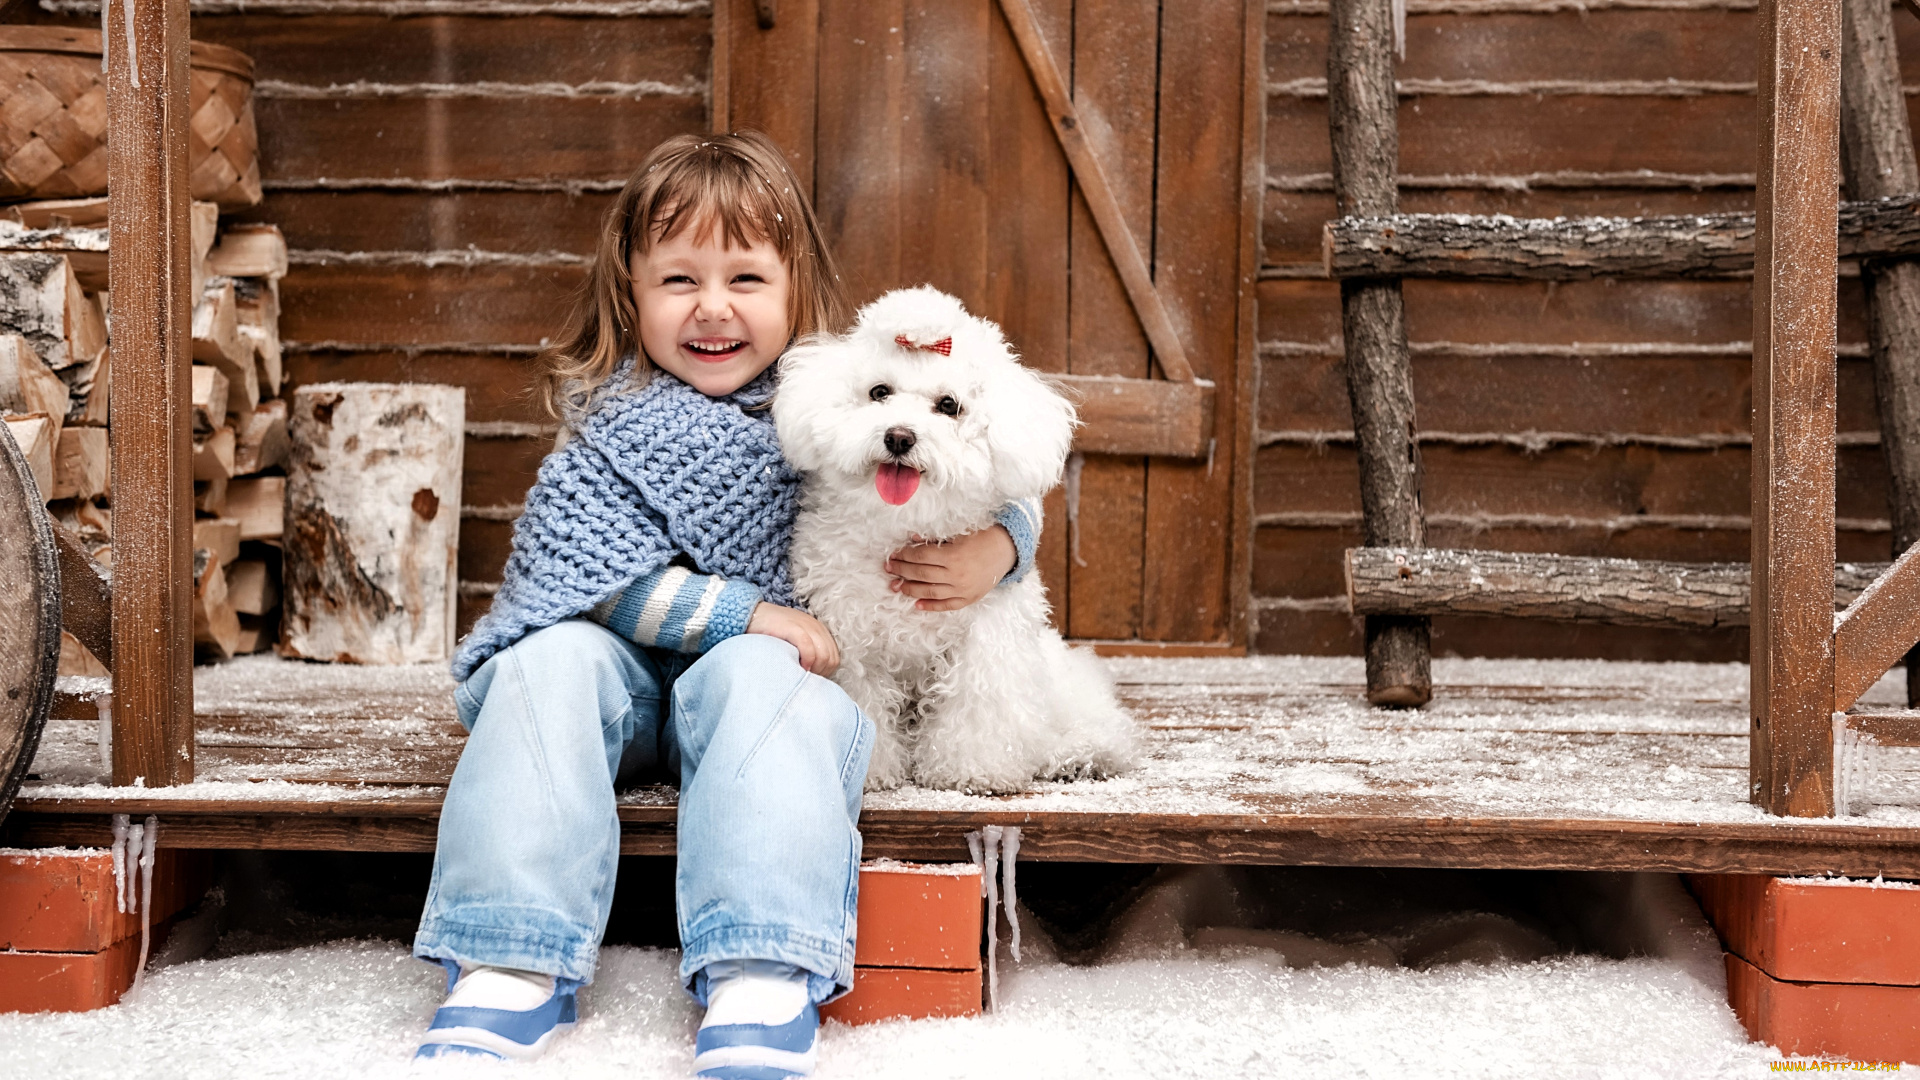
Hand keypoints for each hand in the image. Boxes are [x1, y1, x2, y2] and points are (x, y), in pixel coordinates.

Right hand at [747, 603, 840, 675]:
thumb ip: (807, 652)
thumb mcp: (794, 641)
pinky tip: (796, 667)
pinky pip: (808, 648)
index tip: (809, 680)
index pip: (834, 658)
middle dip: (820, 674)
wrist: (751, 615)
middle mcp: (816, 627)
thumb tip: (813, 675)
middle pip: (831, 658)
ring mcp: (806, 626)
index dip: (824, 673)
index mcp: (819, 631)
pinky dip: (806, 661)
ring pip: (823, 655)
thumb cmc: (770, 634)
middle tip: (804, 680)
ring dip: (814, 670)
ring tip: (799, 675)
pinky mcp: (793, 628)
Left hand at [886, 525, 1016, 611]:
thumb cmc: (981, 537)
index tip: (893, 554)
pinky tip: (917, 604)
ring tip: (896, 586)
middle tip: (889, 569)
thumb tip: (911, 540)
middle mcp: (956, 575)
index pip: (920, 557)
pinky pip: (946, 605)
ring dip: (910, 589)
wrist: (1006, 550)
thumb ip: (934, 539)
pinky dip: (930, 606)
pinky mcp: (969, 599)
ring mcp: (962, 590)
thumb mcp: (957, 533)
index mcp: (952, 556)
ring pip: (930, 592)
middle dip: (902, 571)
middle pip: (921, 574)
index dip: (904, 556)